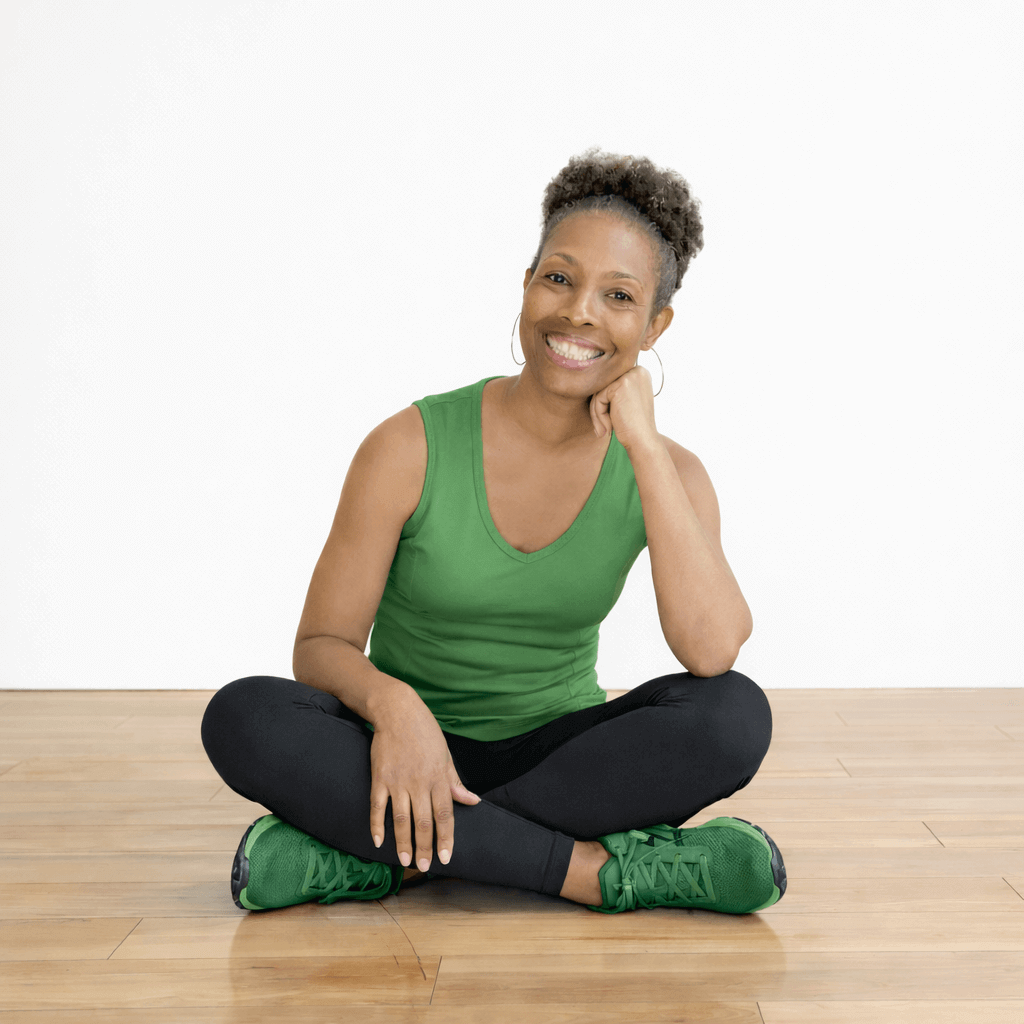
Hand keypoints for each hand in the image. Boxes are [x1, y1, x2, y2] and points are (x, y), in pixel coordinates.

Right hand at [369, 692, 479, 872]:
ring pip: (401, 819)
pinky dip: (377, 825)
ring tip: (404, 861)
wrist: (398, 710)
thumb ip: (455, 782)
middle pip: (423, 822)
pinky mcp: (380, 777)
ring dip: (403, 842)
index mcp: (438, 778)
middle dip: (425, 847)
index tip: (446, 857)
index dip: (446, 838)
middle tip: (425, 866)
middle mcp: (419, 782)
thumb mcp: (445, 755)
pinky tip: (379, 841)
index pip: (445, 814)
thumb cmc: (425, 732)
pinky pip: (378, 806)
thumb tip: (472, 801)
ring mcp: (398, 781)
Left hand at [589, 361, 659, 453]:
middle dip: (600, 408)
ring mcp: (630, 377)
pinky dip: (599, 415)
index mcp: (640, 373)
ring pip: (599, 392)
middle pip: (604, 385)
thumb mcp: (627, 402)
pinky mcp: (619, 386)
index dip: (606, 403)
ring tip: (605, 430)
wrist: (643, 441)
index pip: (612, 383)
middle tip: (603, 428)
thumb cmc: (634, 426)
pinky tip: (608, 427)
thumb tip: (592, 381)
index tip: (611, 421)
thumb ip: (615, 390)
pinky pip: (598, 398)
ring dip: (598, 413)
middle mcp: (637, 371)